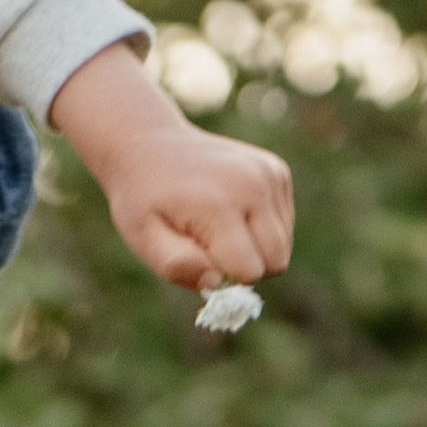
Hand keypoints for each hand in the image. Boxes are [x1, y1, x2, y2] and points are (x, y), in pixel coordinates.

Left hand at [49, 42, 293, 295]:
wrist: (149, 144)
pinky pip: (283, 223)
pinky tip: (229, 209)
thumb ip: (176, 265)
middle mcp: (254, 185)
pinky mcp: (277, 170)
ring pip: (282, 245)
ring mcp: (269, 173)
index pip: (250, 271)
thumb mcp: (143, 237)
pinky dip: (259, 227)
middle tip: (208, 246)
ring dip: (253, 247)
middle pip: (276, 261)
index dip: (225, 276)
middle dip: (245, 266)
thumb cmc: (144, 200)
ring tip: (216, 225)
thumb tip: (217, 282)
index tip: (199, 257)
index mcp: (220, 205)